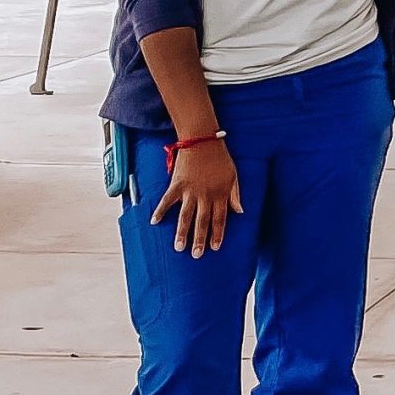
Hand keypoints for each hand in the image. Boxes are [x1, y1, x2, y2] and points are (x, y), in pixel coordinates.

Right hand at [152, 136, 239, 254]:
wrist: (202, 140)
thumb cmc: (220, 157)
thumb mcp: (234, 175)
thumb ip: (235, 195)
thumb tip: (240, 211)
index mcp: (220, 194)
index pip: (220, 219)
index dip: (218, 234)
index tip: (215, 248)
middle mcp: (205, 196)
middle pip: (203, 222)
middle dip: (200, 240)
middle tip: (196, 255)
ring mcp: (190, 191)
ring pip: (186, 216)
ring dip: (182, 233)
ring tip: (179, 248)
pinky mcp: (177, 184)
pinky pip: (167, 200)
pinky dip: (160, 211)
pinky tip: (155, 222)